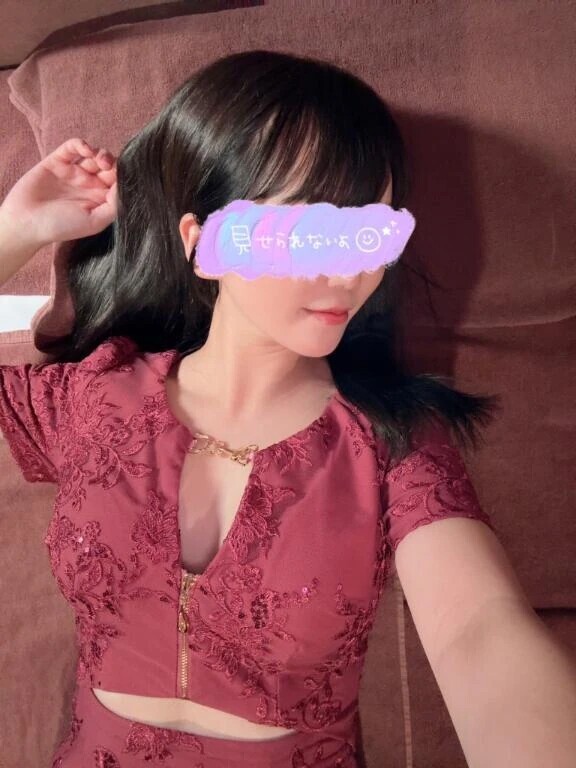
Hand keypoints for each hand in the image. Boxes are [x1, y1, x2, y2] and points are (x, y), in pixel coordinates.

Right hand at [0, 137, 117, 247]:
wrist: (27, 221)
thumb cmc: (62, 226)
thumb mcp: (95, 221)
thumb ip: (114, 205)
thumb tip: (126, 186)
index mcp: (100, 200)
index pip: (119, 183)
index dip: (125, 176)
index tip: (127, 175)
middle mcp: (89, 185)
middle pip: (110, 167)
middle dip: (115, 164)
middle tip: (110, 167)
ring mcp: (74, 172)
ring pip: (94, 155)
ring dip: (101, 153)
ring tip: (100, 160)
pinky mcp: (58, 161)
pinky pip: (73, 147)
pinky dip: (81, 144)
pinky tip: (85, 149)